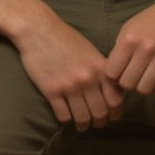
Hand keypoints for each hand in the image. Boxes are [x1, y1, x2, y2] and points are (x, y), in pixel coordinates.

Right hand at [0, 0, 124, 128]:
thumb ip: (102, 69)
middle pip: (101, 112)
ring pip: (82, 118)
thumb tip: (112, 89)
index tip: (112, 116)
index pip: (116, 100)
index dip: (116, 112)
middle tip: (96, 123)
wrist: (38, 30)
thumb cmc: (65, 38)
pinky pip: (63, 116)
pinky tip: (66, 117)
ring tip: (81, 124)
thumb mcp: (90, 51)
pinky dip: (66, 120)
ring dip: (83, 125)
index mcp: (100, 68)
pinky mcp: (51, 91)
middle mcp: (87, 79)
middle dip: (100, 122)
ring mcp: (69, 86)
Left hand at [105, 0, 154, 95]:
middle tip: (134, 77)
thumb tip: (113, 71)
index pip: (111, 72)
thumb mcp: (132, 25)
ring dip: (144, 86)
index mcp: (130, 38)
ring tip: (147, 78)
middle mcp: (145, 49)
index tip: (119, 73)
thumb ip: (121, 47)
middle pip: (127, 84)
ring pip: (145, 89)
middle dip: (128, 83)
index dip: (113, 76)